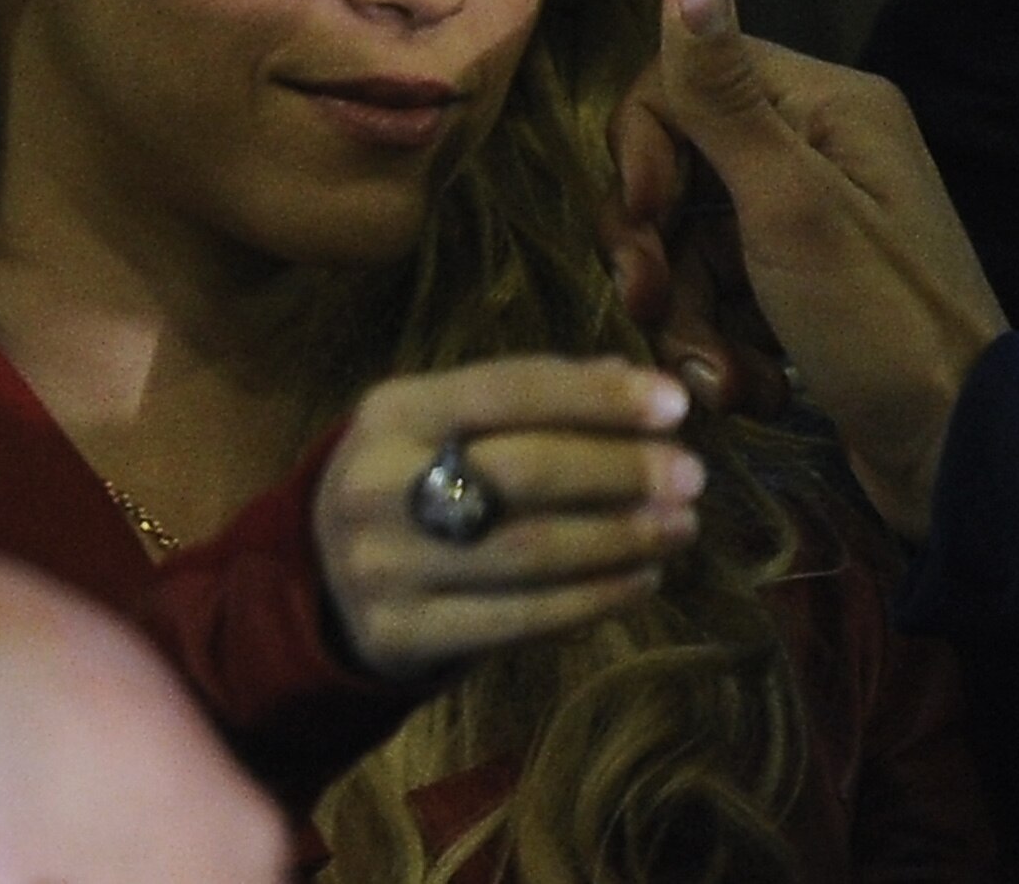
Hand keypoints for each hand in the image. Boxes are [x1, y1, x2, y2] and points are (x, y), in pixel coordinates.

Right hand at [311, 355, 702, 679]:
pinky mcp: (402, 634)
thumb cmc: (420, 477)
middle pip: (521, 473)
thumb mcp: (450, 420)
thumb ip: (537, 395)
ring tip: (681, 527)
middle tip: (691, 476)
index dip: (597, 398)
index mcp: (395, 411)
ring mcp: (386, 566)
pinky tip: (642, 579)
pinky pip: (518, 620)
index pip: (509, 390)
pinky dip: (593, 599)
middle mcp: (379, 485)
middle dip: (619, 472)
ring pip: (526, 552)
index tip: (675, 407)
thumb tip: (639, 384)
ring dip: (620, 539)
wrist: (326, 577)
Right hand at [609, 0, 1004, 539]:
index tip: (646, 218)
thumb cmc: (879, 322)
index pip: (684, 83)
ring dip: (688, 318)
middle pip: (677, 171)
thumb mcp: (791, 205)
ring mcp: (811, 225)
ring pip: (691, 248)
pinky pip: (724, 299)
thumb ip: (726, 95)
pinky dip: (722, 346)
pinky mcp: (803, 292)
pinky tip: (749, 392)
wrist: (956, 455)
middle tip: (652, 308)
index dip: (643, 150)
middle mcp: (821, 151)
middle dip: (657, 252)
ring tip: (718, 380)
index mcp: (828, 108)